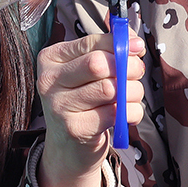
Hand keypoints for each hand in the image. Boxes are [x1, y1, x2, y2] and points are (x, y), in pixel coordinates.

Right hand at [35, 29, 146, 186]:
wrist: (68, 146)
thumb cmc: (83, 100)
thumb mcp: (87, 71)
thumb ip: (109, 50)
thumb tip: (134, 41)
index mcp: (51, 59)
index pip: (91, 43)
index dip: (120, 43)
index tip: (138, 47)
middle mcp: (49, 81)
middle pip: (99, 64)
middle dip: (128, 67)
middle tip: (136, 73)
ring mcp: (59, 106)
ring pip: (111, 89)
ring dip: (133, 91)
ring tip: (131, 95)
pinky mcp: (75, 129)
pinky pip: (117, 113)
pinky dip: (132, 112)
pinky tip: (127, 113)